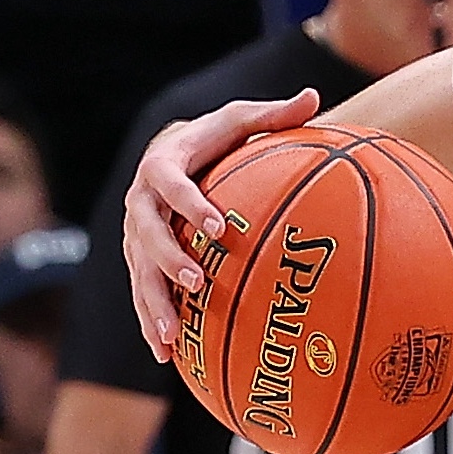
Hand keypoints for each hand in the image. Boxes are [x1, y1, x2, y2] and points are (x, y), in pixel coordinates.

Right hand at [123, 90, 327, 355]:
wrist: (169, 152)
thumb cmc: (213, 138)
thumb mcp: (239, 120)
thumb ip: (274, 115)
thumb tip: (318, 97)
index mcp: (162, 165)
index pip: (171, 184)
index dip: (189, 203)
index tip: (216, 225)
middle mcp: (140, 201)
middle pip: (146, 234)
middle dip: (169, 260)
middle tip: (196, 283)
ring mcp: (134, 234)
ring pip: (139, 272)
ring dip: (153, 305)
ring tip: (171, 337)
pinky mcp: (138, 259)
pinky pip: (142, 294)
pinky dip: (151, 322)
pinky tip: (166, 356)